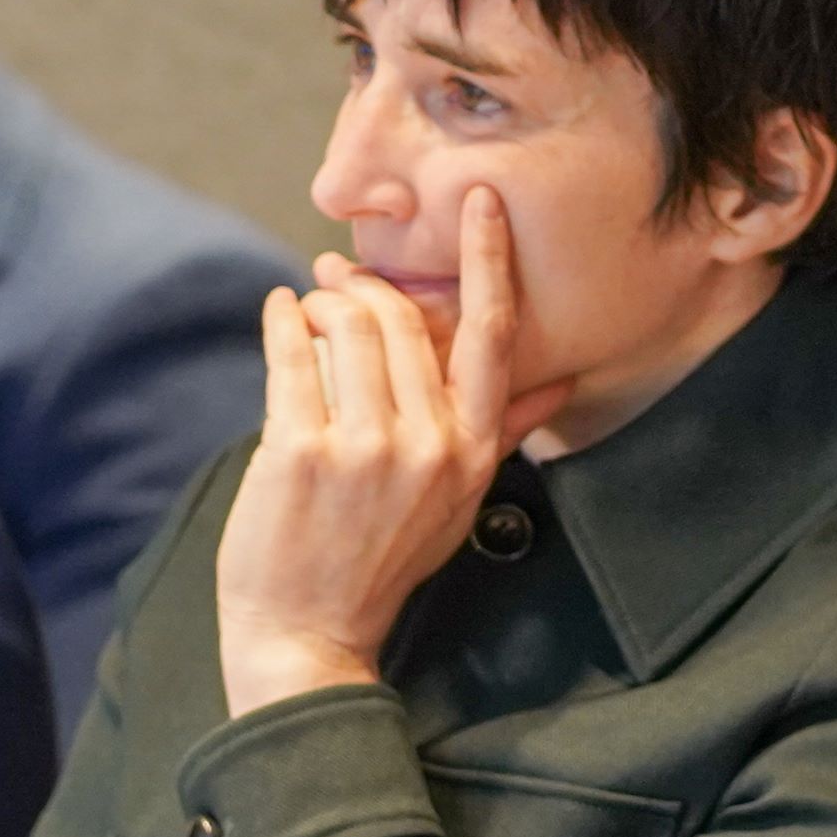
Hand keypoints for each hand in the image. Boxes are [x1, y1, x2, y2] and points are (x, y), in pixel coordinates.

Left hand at [213, 188, 571, 718]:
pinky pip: (292, 352)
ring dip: (320, 302)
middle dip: (363, 283)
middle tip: (335, 272)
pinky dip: (282, 319)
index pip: (492, 335)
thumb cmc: (380, 563)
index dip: (487, 259)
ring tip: (306, 308)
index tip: (478, 200)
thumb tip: (557, 386)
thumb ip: (501, 434)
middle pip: (402, 318)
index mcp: (472, 451)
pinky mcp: (301, 451)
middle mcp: (429, 446)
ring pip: (347, 325)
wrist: (308, 635)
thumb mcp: (458, 503)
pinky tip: (279, 311)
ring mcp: (365, 449)